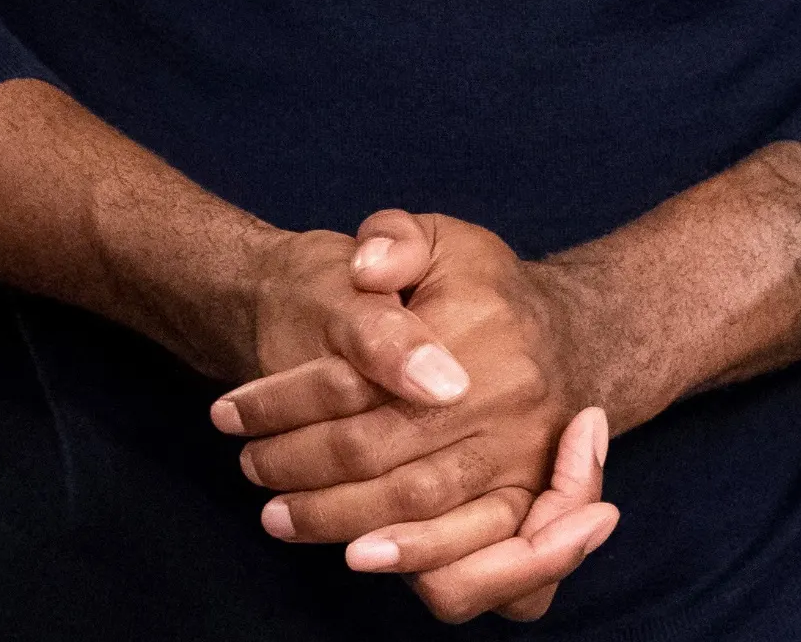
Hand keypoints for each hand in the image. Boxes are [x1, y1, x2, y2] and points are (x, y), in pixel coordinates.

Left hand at [214, 209, 618, 622]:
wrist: (570, 338)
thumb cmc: (484, 287)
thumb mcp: (441, 238)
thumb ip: (395, 238)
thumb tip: (365, 267)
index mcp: (476, 333)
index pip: (358, 381)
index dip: (284, 402)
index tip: (230, 411)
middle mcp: (503, 401)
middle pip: (382, 454)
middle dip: (301, 468)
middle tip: (249, 468)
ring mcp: (522, 458)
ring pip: (417, 510)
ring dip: (338, 522)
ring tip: (278, 517)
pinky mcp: (531, 503)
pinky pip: (472, 555)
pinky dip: (414, 563)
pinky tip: (359, 556)